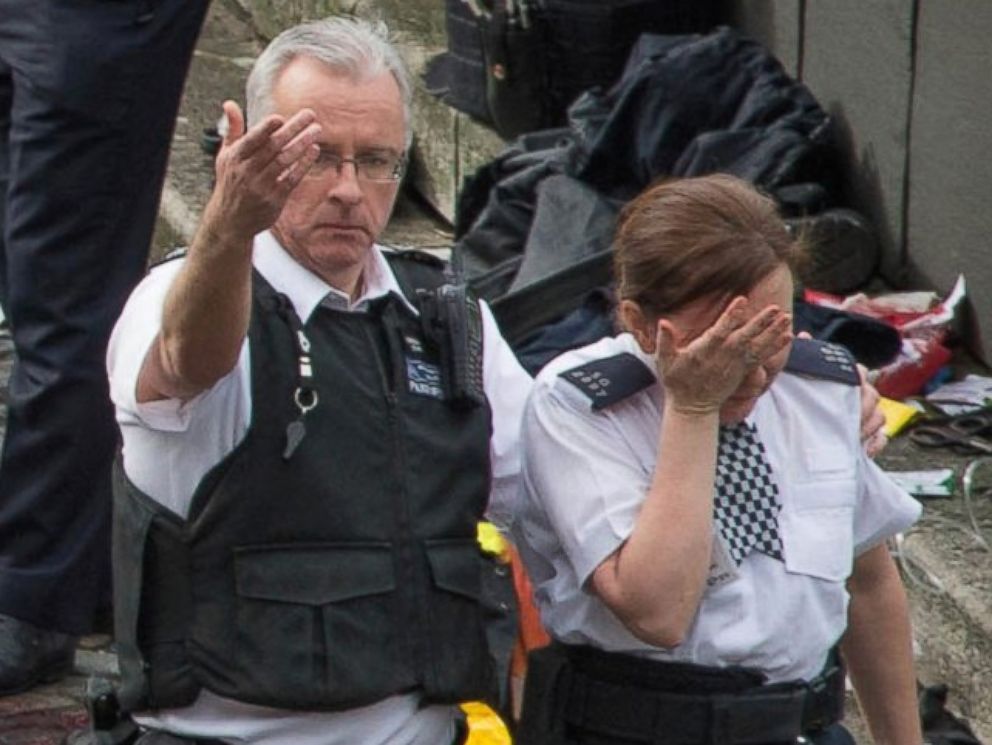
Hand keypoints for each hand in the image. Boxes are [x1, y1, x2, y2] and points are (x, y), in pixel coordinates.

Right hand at [203, 100, 321, 242]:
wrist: (231, 220)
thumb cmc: (231, 182)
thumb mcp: (225, 156)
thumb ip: (232, 129)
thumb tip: (230, 103)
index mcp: (235, 158)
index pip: (252, 140)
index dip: (266, 129)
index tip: (281, 118)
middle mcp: (247, 171)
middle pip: (273, 147)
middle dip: (293, 129)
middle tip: (310, 115)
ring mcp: (261, 186)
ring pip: (284, 161)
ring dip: (302, 144)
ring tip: (316, 130)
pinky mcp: (275, 199)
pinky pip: (292, 178)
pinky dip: (304, 164)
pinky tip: (314, 151)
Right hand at [656, 297, 791, 415]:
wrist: (692, 406)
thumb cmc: (677, 380)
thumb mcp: (664, 362)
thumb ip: (664, 342)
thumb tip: (664, 322)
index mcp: (703, 352)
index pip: (719, 332)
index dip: (731, 317)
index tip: (741, 301)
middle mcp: (722, 358)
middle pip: (744, 338)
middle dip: (760, 324)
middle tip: (775, 308)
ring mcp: (735, 365)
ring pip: (757, 347)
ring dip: (773, 333)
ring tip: (787, 317)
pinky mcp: (743, 371)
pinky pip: (762, 357)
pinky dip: (775, 347)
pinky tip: (788, 335)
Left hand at [795, 332, 887, 455]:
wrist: (790, 434)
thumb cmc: (795, 399)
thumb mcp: (794, 377)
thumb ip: (802, 356)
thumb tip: (803, 336)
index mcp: (844, 379)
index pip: (859, 373)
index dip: (856, 378)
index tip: (847, 386)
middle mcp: (858, 395)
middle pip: (872, 396)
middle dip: (861, 407)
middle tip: (845, 418)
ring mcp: (865, 417)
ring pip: (880, 416)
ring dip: (867, 426)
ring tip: (851, 434)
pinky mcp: (867, 438)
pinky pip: (881, 439)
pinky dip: (875, 444)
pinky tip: (863, 449)